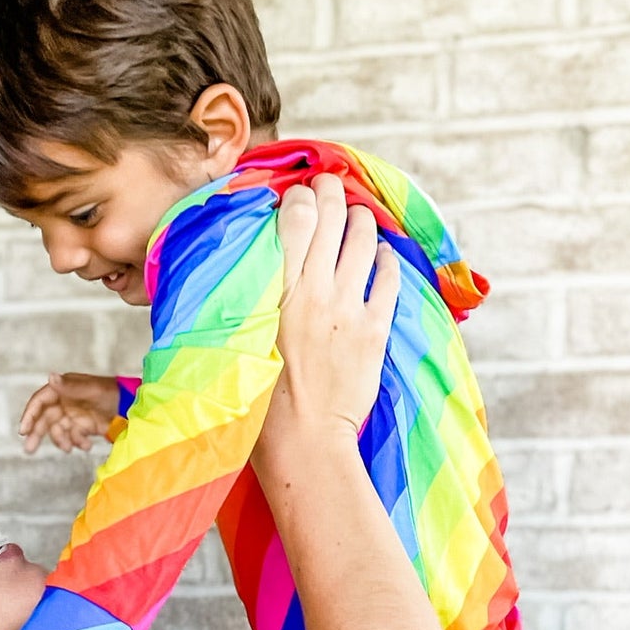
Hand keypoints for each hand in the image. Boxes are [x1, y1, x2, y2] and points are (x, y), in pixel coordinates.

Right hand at [18, 373, 120, 453]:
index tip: (23, 431)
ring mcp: (74, 415)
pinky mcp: (83, 426)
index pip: (40, 402)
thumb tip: (50, 376)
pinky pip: (73, 437)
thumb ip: (70, 387)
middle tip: (29, 450)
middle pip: (44, 419)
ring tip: (71, 447)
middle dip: (37, 434)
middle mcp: (65, 401)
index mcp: (63, 388)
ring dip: (62, 441)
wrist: (132, 407)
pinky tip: (87, 445)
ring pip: (58, 431)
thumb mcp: (91, 390)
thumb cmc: (112, 393)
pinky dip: (78, 443)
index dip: (30, 415)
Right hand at [266, 175, 399, 446]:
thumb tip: (255, 268)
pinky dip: (385, 259)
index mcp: (276, 292)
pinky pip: (388, 277)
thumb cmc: (259, 401)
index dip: (298, 197)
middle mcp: (315, 291)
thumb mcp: (241, 341)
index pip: (294, 218)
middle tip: (327, 188)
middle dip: (330, 193)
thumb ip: (252, 298)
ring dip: (360, 220)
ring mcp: (349, 309)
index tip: (295, 195)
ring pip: (363, 238)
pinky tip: (380, 256)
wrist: (304, 442)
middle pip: (331, 217)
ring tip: (355, 218)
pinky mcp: (375, 330)